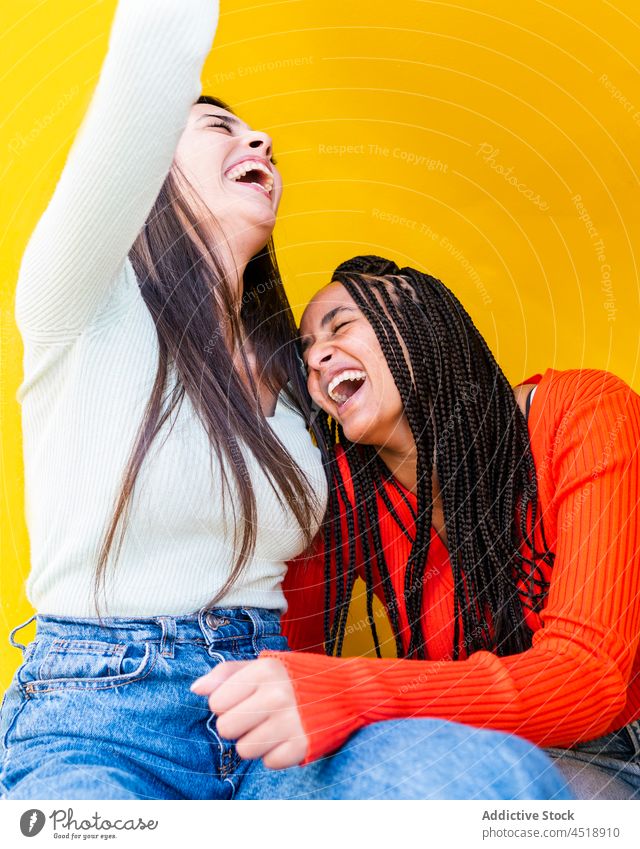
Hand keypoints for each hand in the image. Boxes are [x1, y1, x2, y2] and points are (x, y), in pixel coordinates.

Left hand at [191, 657, 307, 768]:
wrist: (347, 690)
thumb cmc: (296, 677)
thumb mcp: (264, 664)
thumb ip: (227, 673)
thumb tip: (195, 689)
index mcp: (265, 669)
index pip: (216, 702)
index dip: (227, 704)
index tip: (245, 699)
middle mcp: (277, 694)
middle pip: (226, 728)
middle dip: (238, 725)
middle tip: (257, 715)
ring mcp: (291, 721)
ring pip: (244, 750)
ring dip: (255, 742)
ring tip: (273, 726)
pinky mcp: (303, 745)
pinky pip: (269, 763)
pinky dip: (276, 753)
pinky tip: (288, 736)